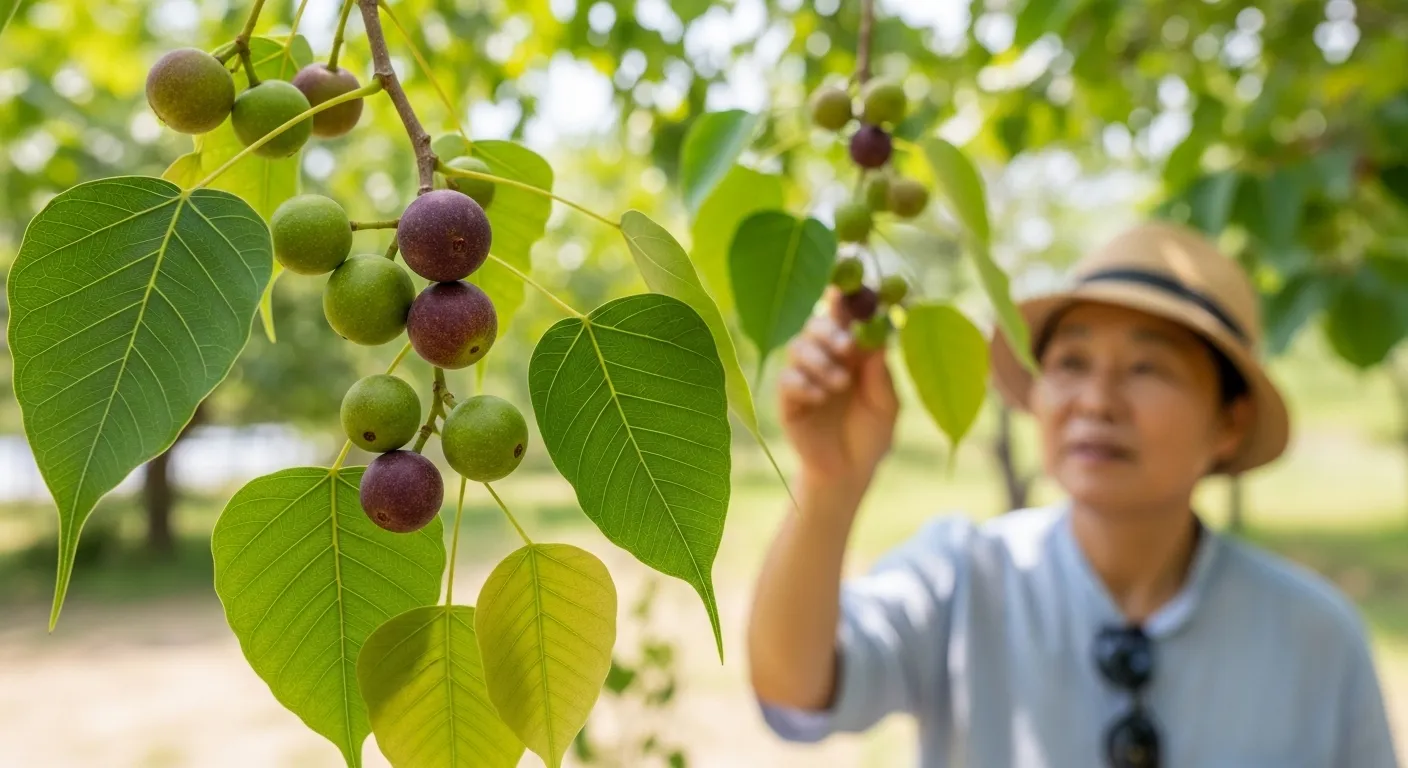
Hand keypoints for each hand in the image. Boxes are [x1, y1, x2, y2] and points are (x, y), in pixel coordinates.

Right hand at [778, 290, 898, 497]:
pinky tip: (819, 398)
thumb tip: (878, 338)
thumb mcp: (887, 405)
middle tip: (847, 348)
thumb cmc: (872, 435)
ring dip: (820, 360)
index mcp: (853, 351)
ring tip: (839, 385)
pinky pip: (787, 378)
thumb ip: (881, 374)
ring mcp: (804, 376)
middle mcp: (826, 357)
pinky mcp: (787, 399)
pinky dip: (803, 383)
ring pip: (798, 346)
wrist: (849, 473)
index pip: (846, 316)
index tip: (849, 290)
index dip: (845, 298)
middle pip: (816, 323)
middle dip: (831, 330)